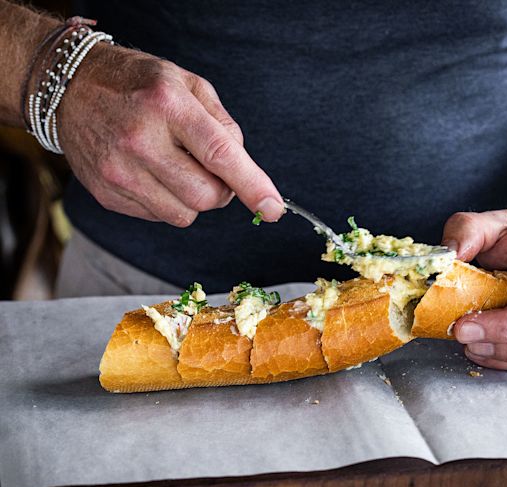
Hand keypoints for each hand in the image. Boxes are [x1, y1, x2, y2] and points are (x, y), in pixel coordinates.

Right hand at [57, 44, 283, 225]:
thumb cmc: (138, 85)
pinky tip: (151, 173)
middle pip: (205, 197)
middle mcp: (140, 140)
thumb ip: (224, 126)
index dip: (252, 185)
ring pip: (183, 215)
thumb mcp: (187, 84)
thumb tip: (245, 170)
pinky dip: (166, 201)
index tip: (274, 208)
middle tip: (211, 170)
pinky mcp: (106, 193)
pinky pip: (158, 217)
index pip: (220, 155)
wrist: (68, 87)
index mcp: (167, 105)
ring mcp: (118, 171)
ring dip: (192, 199)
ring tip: (176, 167)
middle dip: (221, 191)